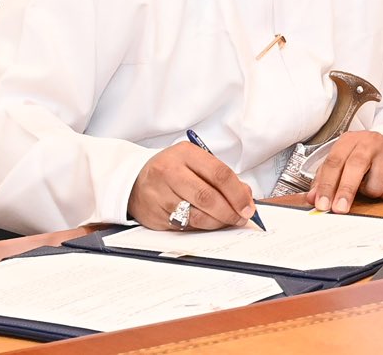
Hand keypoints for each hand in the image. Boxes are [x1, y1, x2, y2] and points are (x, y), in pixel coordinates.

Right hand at [128, 142, 256, 230]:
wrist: (134, 179)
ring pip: (196, 215)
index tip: (248, 206)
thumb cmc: (173, 169)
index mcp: (186, 154)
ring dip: (217, 222)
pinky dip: (201, 227)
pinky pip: (184, 226)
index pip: (219, 174)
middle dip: (229, 211)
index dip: (237, 193)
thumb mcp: (196, 162)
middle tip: (241, 218)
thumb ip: (221, 177)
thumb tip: (245, 197)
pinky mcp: (154, 214)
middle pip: (207, 197)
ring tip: (227, 221)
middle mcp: (170, 172)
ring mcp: (159, 194)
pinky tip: (208, 223)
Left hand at [308, 131, 382, 213]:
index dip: (327, 185)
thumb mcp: (342, 161)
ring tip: (370, 184)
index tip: (322, 204)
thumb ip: (325, 178)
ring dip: (370, 192)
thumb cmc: (363, 157)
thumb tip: (312, 198)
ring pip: (376, 183)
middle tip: (339, 209)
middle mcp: (370, 142)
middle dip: (346, 190)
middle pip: (356, 166)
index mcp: (349, 140)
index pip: (334, 162)